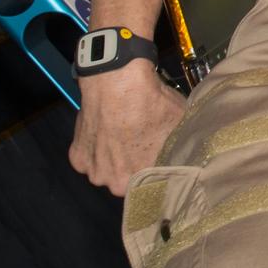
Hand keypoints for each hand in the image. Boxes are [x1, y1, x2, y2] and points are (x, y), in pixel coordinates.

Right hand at [70, 67, 185, 195]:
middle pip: (125, 180)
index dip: (154, 171)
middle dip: (132, 167)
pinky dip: (94, 148)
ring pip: (105, 170)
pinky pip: (88, 158)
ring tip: (122, 136)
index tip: (158, 158)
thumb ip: (181, 145)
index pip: (150, 184)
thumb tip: (191, 149)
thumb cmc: (152, 105)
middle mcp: (113, 182)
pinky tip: (105, 132)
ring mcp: (92, 170)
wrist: (119, 83)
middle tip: (139, 145)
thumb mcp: (179, 125)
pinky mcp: (76, 156)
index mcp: (141, 180)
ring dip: (111, 159)